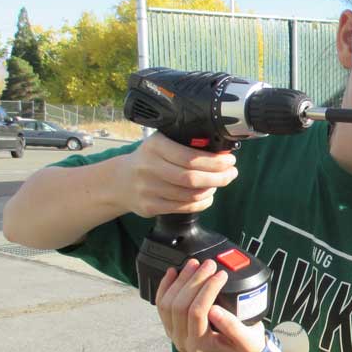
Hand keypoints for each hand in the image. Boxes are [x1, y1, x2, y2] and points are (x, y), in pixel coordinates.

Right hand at [113, 132, 238, 217]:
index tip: (229, 160)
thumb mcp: (162, 143)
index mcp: (155, 146)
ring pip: (189, 195)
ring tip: (218, 183)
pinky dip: (202, 203)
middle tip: (231, 173)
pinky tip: (207, 196)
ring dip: (211, 190)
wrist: (120, 181)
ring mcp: (148, 189)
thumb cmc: (149, 159)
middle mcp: (149, 167)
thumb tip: (222, 153)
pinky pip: (183, 208)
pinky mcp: (149, 207)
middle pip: (191, 178)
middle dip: (218, 177)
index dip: (215, 161)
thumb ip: (186, 145)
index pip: (191, 157)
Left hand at [156, 259, 267, 351]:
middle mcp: (183, 341)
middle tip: (209, 265)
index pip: (197, 312)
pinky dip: (166, 286)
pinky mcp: (170, 324)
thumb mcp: (246, 339)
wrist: (238, 349)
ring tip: (194, 264)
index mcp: (200, 346)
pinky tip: (172, 272)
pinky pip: (161, 304)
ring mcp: (174, 332)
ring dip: (180, 280)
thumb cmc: (244, 343)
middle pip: (180, 306)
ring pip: (168, 303)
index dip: (208, 289)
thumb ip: (232, 327)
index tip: (221, 274)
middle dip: (194, 280)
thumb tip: (214, 311)